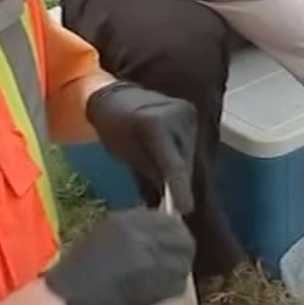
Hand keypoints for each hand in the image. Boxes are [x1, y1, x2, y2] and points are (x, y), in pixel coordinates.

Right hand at [43, 208, 195, 304]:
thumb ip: (133, 229)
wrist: (64, 299)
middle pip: (182, 238)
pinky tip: (162, 289)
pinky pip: (176, 284)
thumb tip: (160, 232)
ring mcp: (149, 263)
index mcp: (127, 221)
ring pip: (183, 262)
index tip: (172, 239)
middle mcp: (141, 237)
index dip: (174, 230)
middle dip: (183, 247)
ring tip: (170, 275)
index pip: (168, 220)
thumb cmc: (77, 268)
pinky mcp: (151, 288)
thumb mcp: (104, 234)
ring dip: (180, 267)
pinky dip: (174, 286)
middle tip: (178, 257)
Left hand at [86, 81, 197, 214]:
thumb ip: (149, 172)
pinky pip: (188, 144)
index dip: (179, 189)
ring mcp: (187, 111)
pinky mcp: (190, 112)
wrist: (115, 95)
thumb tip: (166, 196)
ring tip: (169, 183)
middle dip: (179, 183)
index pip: (172, 163)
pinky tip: (170, 165)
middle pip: (184, 160)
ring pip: (188, 154)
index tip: (185, 209)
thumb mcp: (125, 153)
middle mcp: (177, 114)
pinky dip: (181, 157)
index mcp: (154, 123)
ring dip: (180, 170)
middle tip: (173, 205)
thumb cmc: (113, 126)